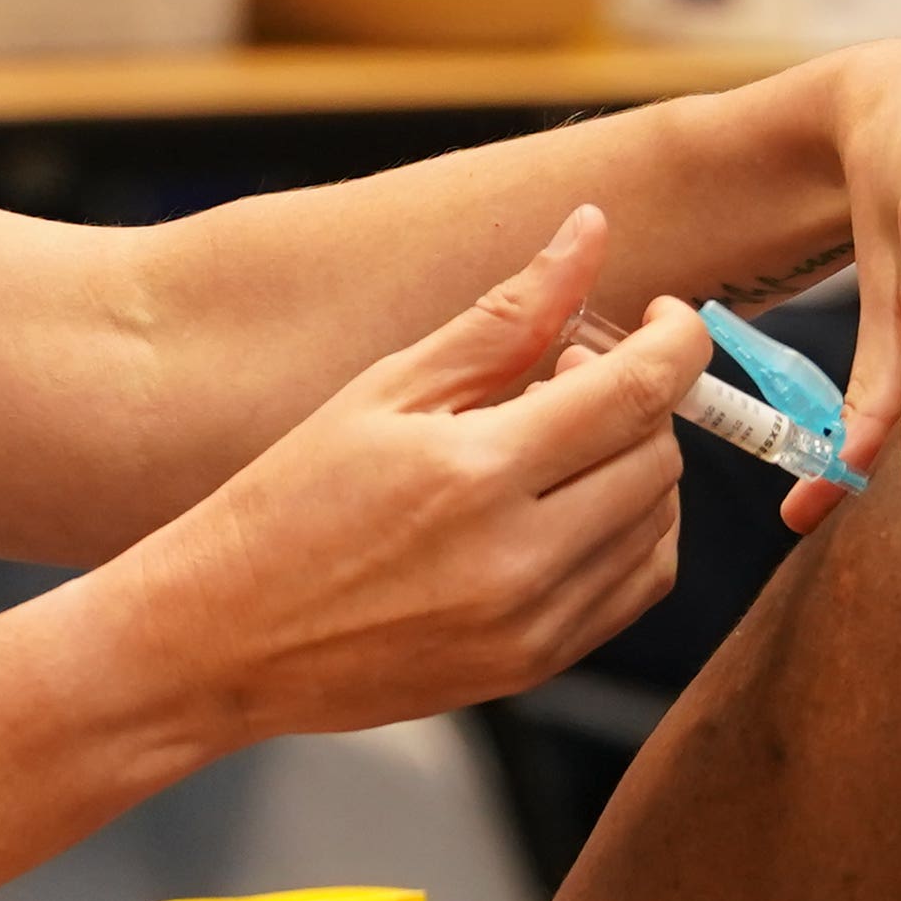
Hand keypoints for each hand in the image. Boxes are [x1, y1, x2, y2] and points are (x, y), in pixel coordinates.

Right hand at [133, 206, 697, 743]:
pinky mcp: (532, 668)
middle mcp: (517, 559)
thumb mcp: (386, 389)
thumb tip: (589, 232)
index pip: (637, 392)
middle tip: (566, 378)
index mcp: (474, 472)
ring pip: (660, 527)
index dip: (678, 340)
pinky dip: (629, 536)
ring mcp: (531, 626)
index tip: (668, 314)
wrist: (223, 635)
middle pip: (658, 458)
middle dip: (640, 401)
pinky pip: (633, 590)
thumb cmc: (290, 499)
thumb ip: (503, 316)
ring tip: (558, 446)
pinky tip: (565, 508)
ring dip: (637, 469)